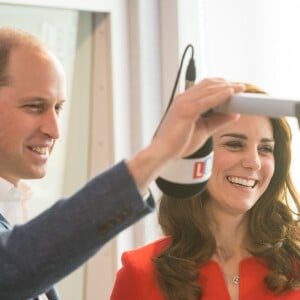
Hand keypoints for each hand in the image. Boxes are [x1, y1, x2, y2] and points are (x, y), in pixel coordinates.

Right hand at [127, 78, 244, 193]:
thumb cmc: (178, 143)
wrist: (164, 152)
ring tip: (240, 88)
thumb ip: (218, 121)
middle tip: (241, 87)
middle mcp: (183, 99)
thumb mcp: (203, 130)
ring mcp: (184, 103)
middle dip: (226, 84)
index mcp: (185, 102)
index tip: (235, 88)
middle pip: (208, 84)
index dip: (221, 85)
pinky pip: (207, 100)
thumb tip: (234, 114)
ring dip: (226, 87)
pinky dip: (220, 95)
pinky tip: (231, 93)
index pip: (205, 87)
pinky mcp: (186, 110)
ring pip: (209, 89)